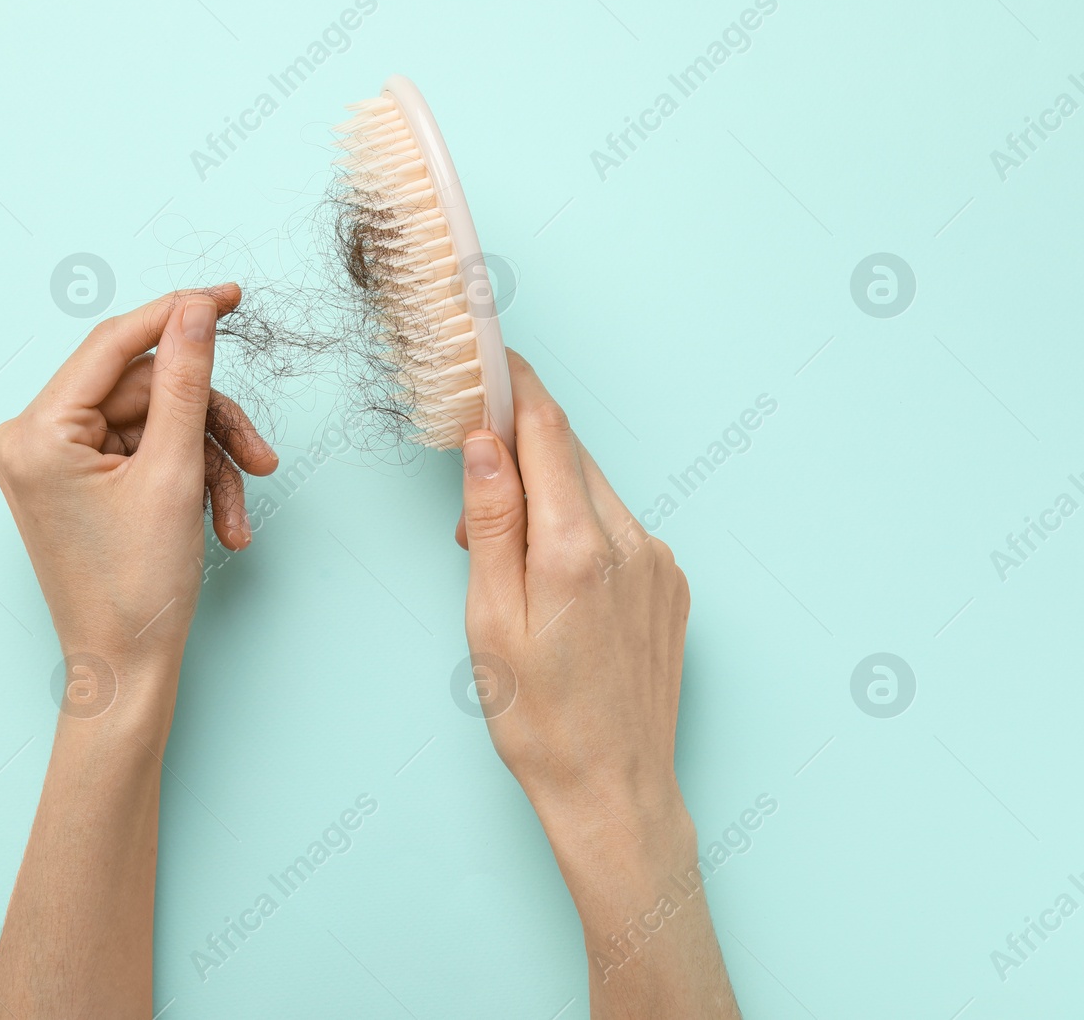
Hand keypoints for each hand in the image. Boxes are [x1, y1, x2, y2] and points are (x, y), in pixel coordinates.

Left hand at [0, 284, 277, 682]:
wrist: (125, 671)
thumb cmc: (137, 590)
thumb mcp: (173, 473)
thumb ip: (186, 381)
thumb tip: (195, 308)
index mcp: (35, 433)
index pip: (113, 344)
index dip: (178, 314)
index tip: (230, 296)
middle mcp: (31, 440)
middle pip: (143, 390)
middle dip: (208, 424)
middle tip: (262, 457)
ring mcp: (52, 463)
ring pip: (154, 424)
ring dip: (207, 461)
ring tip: (238, 514)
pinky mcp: (76, 483)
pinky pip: (144, 455)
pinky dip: (188, 480)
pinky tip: (219, 524)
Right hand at [456, 352, 737, 1016]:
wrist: (614, 790)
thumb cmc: (538, 720)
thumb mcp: (490, 620)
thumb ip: (491, 522)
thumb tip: (482, 442)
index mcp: (578, 547)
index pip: (547, 429)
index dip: (515, 383)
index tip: (488, 354)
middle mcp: (632, 542)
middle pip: (570, 454)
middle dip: (518, 446)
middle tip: (471, 482)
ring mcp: (661, 563)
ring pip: (594, 491)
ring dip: (547, 494)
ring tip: (504, 556)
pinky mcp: (673, 585)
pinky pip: (618, 528)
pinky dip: (578, 527)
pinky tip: (550, 578)